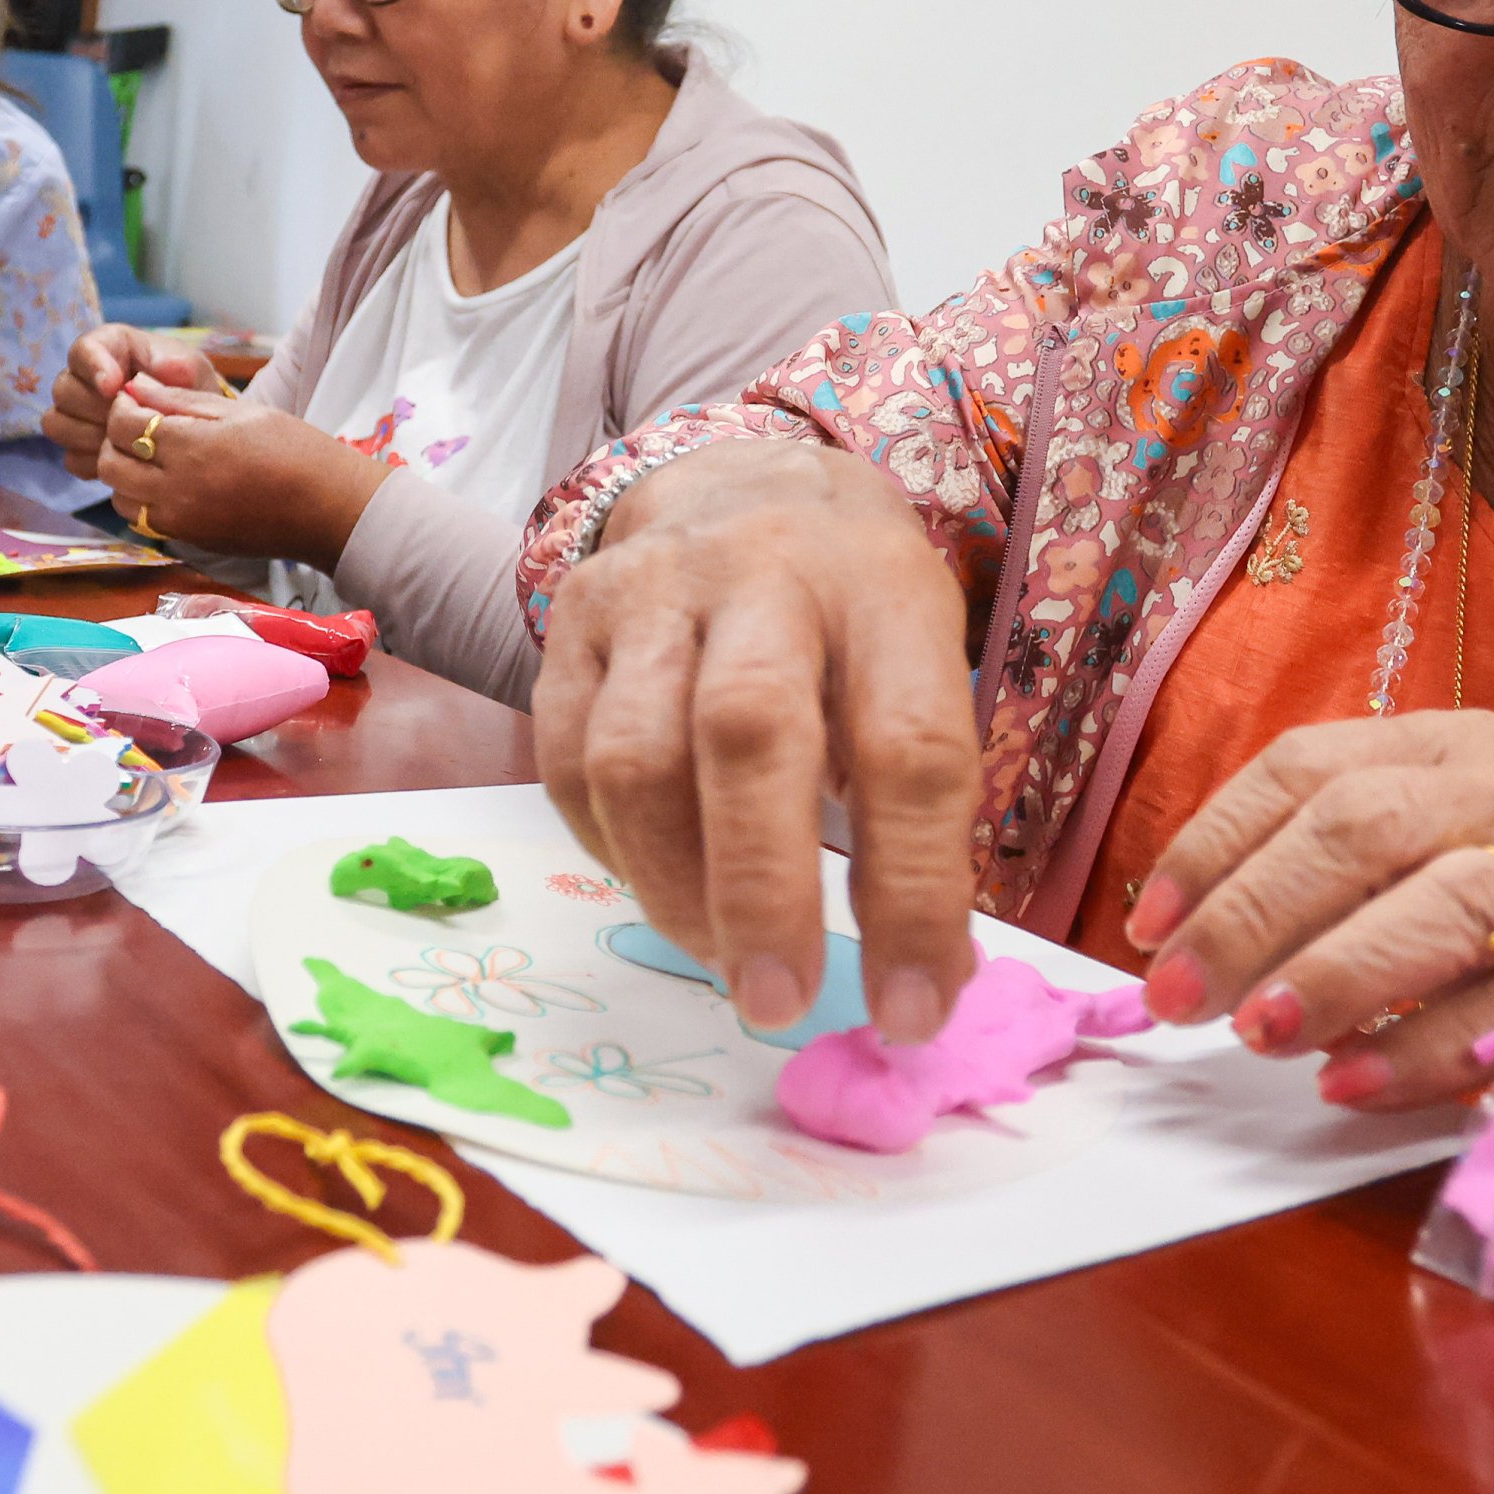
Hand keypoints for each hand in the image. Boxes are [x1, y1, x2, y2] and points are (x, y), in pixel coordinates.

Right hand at [46, 324, 224, 477]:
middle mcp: (83, 379)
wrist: (192, 426)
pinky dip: (94, 461)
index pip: (82, 350)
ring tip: (125, 438)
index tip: (112, 387)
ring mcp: (75, 414)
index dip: (93, 368)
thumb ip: (174, 365)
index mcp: (108, 348)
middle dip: (95, 408)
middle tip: (126, 417)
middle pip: (63, 390)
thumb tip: (154, 372)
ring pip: (56, 424)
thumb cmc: (188, 387)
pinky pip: (70, 458)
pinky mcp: (78, 448)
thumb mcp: (190, 369)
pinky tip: (122, 458)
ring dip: (90, 435)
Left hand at [92, 380, 382, 563]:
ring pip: (119, 496)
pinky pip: (141, 520)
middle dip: (116, 439)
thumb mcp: (240, 411)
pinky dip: (140, 500)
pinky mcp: (187, 540)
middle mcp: (176, 489)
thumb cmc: (294, 450)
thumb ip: (181, 400)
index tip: (138, 398)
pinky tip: (166, 484)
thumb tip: (137, 387)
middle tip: (140, 425)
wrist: (327, 510)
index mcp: (191, 447)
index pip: (124, 423)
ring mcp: (179, 520)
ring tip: (152, 457)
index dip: (124, 406)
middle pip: (110, 462)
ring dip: (125, 472)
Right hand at [528, 440, 979, 1048]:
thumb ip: (924, 814)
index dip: (913, 894)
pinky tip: (662, 885)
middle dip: (761, 891)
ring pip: (635, 757)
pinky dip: (612, 851)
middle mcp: (763, 575)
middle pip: (747, 732)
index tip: (914, 1011)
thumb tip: (927, 987)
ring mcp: (651, 593)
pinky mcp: (571, 623)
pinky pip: (567, 763)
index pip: (909, 749)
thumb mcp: (925, 668)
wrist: (743, 482)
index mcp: (883, 592)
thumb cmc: (854, 612)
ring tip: (720, 955)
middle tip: (778, 1002)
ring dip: (675, 888)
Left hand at [1126, 710, 1493, 1184]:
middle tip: (1179, 993)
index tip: (1151, 921)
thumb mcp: (1457, 838)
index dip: (1217, 841)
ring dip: (1338, 975)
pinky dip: (1424, 1054)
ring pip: (1446, 910)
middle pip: (1364, 830)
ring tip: (1258, 1031)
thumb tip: (1185, 928)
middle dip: (1253, 914)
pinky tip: (1352, 1084)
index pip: (1313, 767)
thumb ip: (1343, 859)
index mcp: (1466, 746)